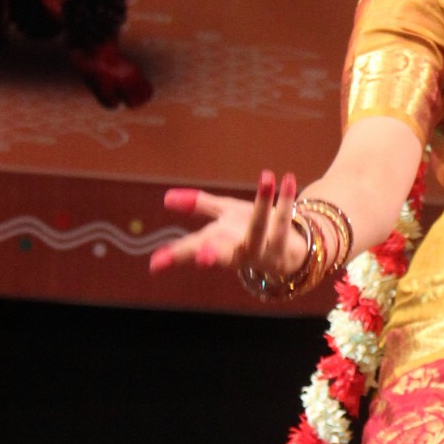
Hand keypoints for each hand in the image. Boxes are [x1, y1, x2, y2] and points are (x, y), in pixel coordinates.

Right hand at [149, 170, 306, 280]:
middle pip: (222, 255)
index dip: (173, 257)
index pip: (191, 251)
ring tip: (266, 178)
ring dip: (262, 206)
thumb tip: (167, 198)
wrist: (288, 252)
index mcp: (218, 247)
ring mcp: (261, 251)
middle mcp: (237, 253)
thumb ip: (199, 205)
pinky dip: (286, 199)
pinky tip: (288, 179)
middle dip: (212, 256)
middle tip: (203, 257)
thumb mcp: (224, 217)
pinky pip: (283, 221)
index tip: (155, 265)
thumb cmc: (250, 233)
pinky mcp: (282, 246)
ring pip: (259, 231)